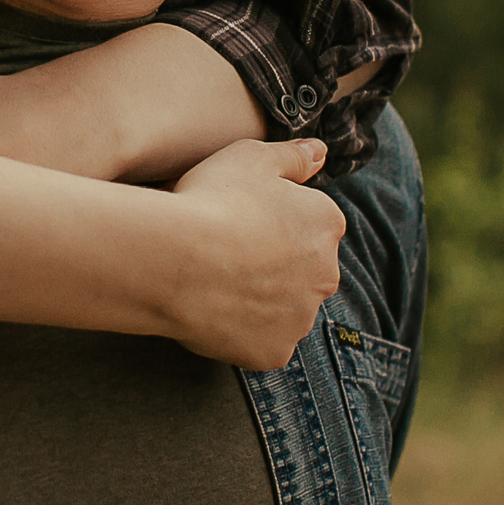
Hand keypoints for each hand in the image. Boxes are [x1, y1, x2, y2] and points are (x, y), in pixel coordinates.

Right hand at [161, 137, 345, 368]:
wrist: (177, 258)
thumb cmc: (213, 199)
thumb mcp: (251, 156)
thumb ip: (292, 155)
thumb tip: (320, 152)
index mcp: (326, 224)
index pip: (310, 223)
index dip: (272, 220)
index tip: (240, 217)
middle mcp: (326, 274)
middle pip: (303, 269)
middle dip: (275, 264)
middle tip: (227, 252)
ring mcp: (300, 318)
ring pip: (284, 308)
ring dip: (261, 299)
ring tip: (214, 282)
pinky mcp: (274, 352)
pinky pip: (262, 342)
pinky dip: (243, 331)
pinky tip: (213, 311)